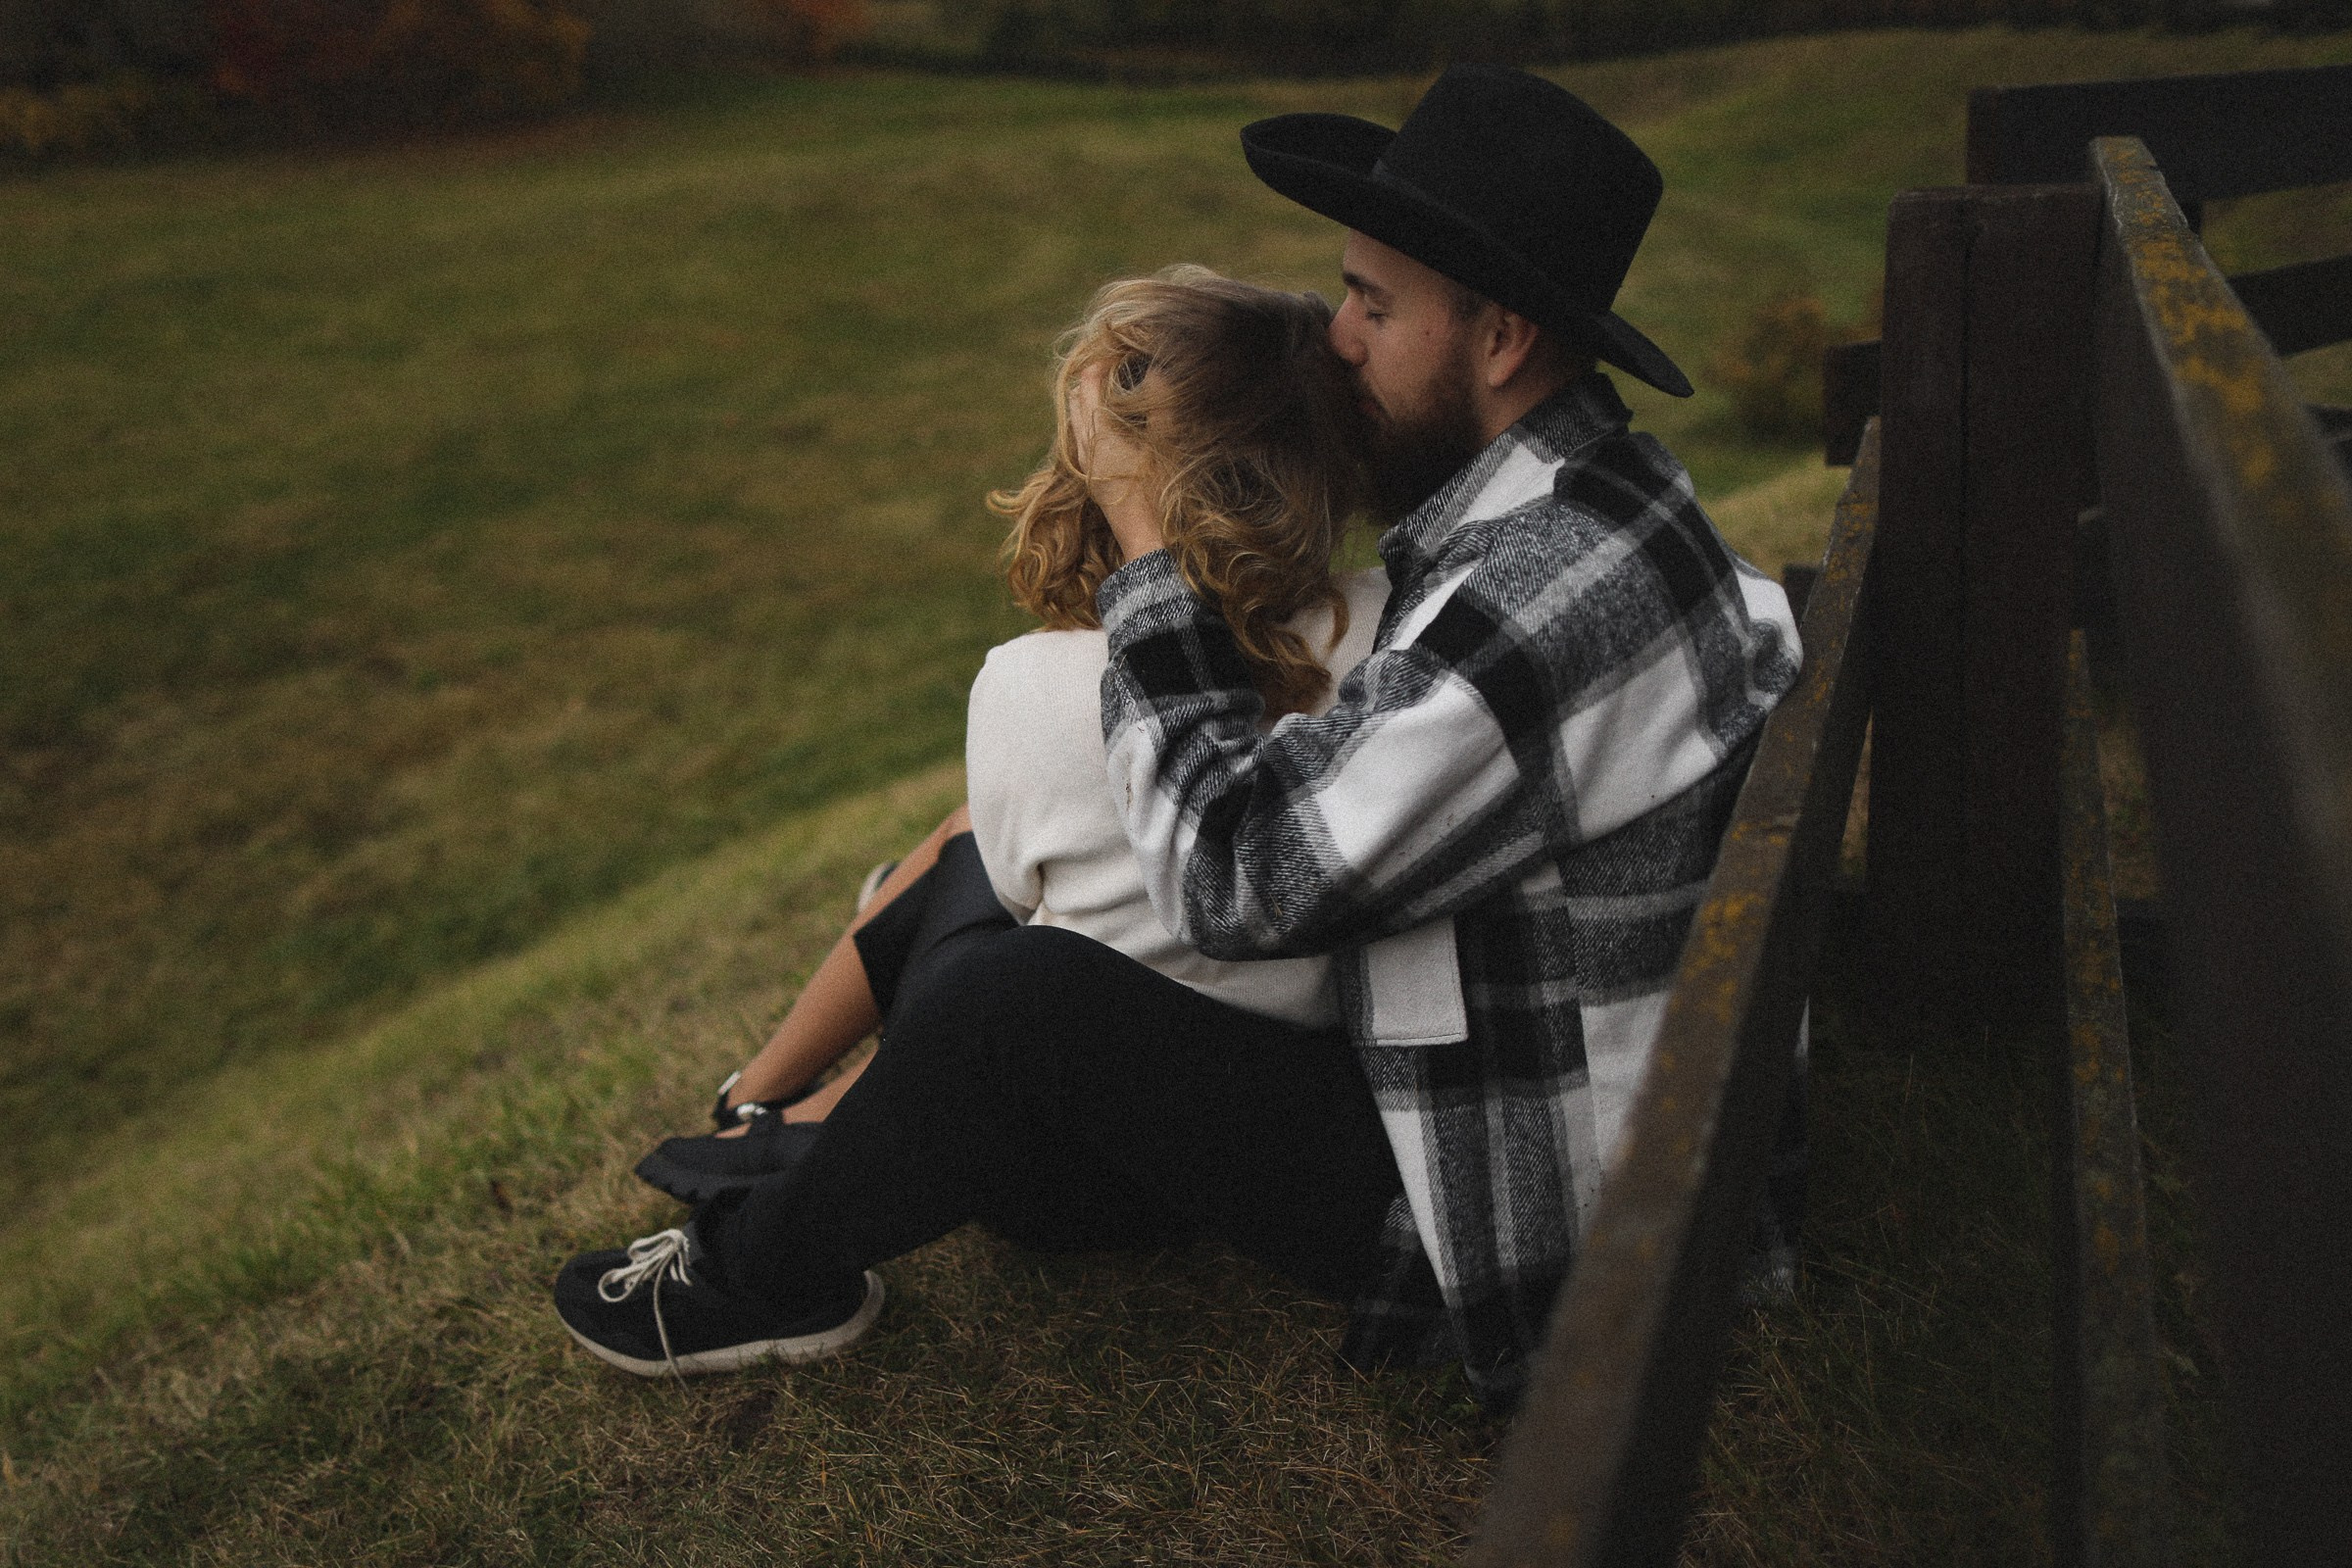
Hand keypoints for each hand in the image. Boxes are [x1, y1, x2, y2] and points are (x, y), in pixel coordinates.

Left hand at [1070, 361, 1163, 563]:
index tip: (1120, 352)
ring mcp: (1085, 464)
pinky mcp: (1090, 478)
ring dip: (1089, 402)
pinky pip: (1081, 440)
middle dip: (1091, 379)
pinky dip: (1091, 424)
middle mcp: (1084, 446)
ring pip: (1076, 422)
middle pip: (1076, 400)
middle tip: (1114, 367)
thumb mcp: (1166, 445)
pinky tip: (1108, 427)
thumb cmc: (1158, 493)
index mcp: (1099, 433)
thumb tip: (1161, 369)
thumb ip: (1163, 405)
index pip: (1090, 383)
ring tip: (1111, 391)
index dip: (1103, 363)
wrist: (1147, 541)